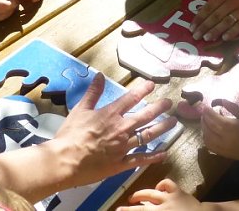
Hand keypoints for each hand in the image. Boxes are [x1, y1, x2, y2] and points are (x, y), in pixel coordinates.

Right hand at [49, 73, 176, 189]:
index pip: (131, 98)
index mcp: (111, 114)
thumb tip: (99, 75)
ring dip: (162, 128)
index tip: (153, 85)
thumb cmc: (70, 134)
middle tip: (169, 103)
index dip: (143, 90)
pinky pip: (140, 159)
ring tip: (173, 123)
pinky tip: (164, 153)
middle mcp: (121, 129)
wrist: (65, 160)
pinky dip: (153, 157)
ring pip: (148, 136)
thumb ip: (93, 92)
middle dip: (159, 108)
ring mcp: (123, 147)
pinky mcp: (121, 164)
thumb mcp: (80, 109)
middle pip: (145, 116)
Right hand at [117, 179, 200, 209]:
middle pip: (141, 208)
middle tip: (119, 209)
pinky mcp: (178, 191)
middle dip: (129, 209)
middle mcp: (161, 208)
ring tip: (132, 197)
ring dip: (140, 194)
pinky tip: (158, 188)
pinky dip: (161, 184)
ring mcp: (169, 198)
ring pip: (150, 193)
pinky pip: (167, 184)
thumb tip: (146, 210)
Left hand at [191, 0, 238, 41]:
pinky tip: (224, 38)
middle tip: (196, 36)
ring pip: (226, 22)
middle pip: (215, 16)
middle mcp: (232, 1)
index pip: (208, 7)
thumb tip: (203, 11)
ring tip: (206, 38)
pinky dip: (231, 32)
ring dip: (215, 31)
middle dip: (204, 27)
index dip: (199, 18)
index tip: (192, 27)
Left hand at [201, 99, 238, 161]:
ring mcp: (222, 146)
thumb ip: (234, 108)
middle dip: (204, 118)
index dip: (208, 112)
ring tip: (205, 121)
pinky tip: (207, 132)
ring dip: (203, 127)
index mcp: (231, 127)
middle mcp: (224, 137)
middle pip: (209, 127)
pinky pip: (208, 145)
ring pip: (206, 136)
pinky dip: (205, 137)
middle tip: (203, 112)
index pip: (215, 118)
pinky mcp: (220, 152)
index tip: (205, 107)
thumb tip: (222, 100)